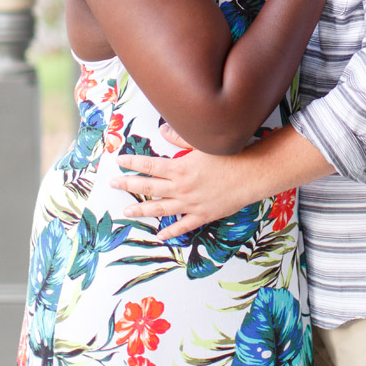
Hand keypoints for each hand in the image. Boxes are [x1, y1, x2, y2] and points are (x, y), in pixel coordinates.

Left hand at [111, 144, 257, 241]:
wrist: (251, 175)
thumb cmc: (229, 156)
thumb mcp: (202, 143)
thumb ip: (179, 137)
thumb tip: (162, 131)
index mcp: (179, 168)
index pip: (148, 166)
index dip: (132, 164)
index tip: (120, 162)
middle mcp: (181, 187)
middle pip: (148, 187)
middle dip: (129, 185)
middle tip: (114, 184)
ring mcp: (191, 204)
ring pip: (160, 209)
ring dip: (142, 211)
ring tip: (127, 212)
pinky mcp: (203, 215)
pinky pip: (183, 226)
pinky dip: (171, 231)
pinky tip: (160, 235)